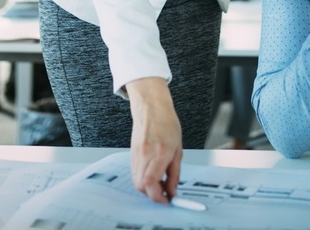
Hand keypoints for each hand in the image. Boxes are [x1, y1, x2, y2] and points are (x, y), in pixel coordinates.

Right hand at [126, 77, 182, 203]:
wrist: (151, 109)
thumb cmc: (167, 124)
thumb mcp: (178, 150)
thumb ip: (174, 173)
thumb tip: (172, 190)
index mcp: (160, 152)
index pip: (151, 183)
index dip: (158, 197)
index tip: (166, 200)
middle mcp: (145, 154)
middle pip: (141, 186)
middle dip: (152, 194)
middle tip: (164, 192)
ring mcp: (136, 154)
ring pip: (137, 181)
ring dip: (148, 187)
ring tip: (160, 181)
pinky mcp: (132, 154)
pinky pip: (135, 173)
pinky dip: (143, 179)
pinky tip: (153, 173)